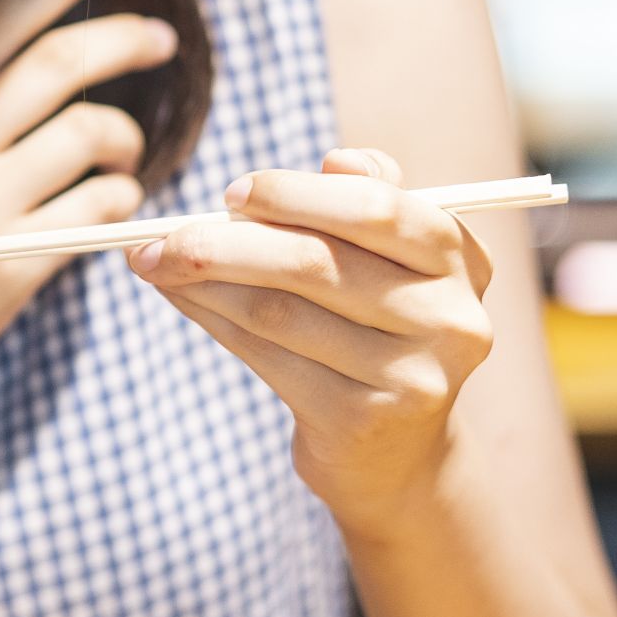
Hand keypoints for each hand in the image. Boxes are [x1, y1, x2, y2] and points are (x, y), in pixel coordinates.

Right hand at [0, 0, 178, 383]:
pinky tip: (108, 212)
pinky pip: (99, 210)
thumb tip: (24, 55)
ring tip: (118, 159)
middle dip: (123, 39)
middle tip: (161, 38)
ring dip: (124, 142)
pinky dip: (120, 203)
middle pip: (56, 66)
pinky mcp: (9, 267)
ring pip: (91, 138)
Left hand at [126, 149, 497, 521]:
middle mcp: (450, 319)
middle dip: (226, 242)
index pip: (377, 208)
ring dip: (203, 282)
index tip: (230, 193)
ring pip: (280, 310)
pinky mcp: (362, 421)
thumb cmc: (379, 327)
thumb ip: (368, 200)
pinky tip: (180, 300)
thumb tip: (335, 160)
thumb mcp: (392, 262)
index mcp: (462, 260)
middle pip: (317, 262)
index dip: (295, 195)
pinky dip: (212, 321)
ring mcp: (410, 377)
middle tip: (164, 235)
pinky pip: (266, 356)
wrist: (398, 456)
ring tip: (155, 263)